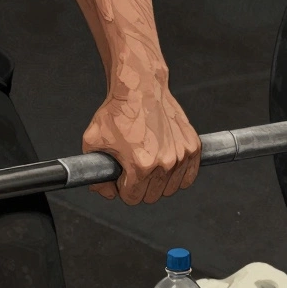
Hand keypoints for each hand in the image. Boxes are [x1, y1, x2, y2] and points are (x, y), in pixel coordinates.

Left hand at [82, 70, 201, 204]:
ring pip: (170, 189)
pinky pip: (188, 177)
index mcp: (141, 166)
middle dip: (139, 187)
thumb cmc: (116, 113)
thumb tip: (105, 192)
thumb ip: (96, 173)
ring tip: (146, 164)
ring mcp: (181, 156)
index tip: (120, 178)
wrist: (140, 89)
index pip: (133, 198)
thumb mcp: (93, 143)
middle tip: (131, 170)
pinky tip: (164, 165)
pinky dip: (177, 176)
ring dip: (158, 182)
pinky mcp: (193, 147)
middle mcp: (165, 163)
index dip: (121, 189)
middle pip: (152, 196)